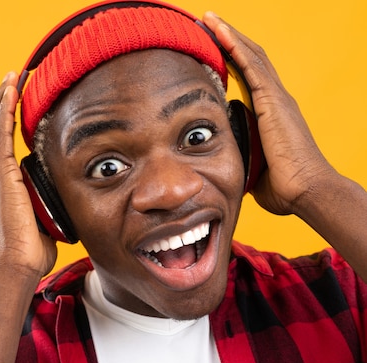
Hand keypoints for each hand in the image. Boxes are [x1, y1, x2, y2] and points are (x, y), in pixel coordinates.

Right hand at [0, 72, 56, 280]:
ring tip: (13, 77)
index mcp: (1, 187)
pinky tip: (11, 91)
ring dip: (2, 100)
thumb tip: (68, 200)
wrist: (17, 266)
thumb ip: (50, 203)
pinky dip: (3, 111)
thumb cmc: (31, 251)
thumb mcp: (43, 219)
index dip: (5, 120)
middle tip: (14, 80)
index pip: (0, 145)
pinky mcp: (0, 176)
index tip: (17, 101)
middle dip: (1, 103)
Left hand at [202, 12, 335, 216]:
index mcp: (271, 112)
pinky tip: (221, 33)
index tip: (211, 46)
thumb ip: (240, 154)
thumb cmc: (284, 187)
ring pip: (251, 55)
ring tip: (209, 20)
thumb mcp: (253, 165)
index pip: (249, 75)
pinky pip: (252, 67)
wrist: (306, 192)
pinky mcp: (273, 102)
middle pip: (250, 58)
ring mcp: (277, 98)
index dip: (232, 57)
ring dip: (229, 35)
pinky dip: (236, 47)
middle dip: (228, 39)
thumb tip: (224, 157)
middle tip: (206, 24)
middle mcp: (276, 99)